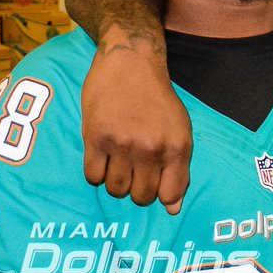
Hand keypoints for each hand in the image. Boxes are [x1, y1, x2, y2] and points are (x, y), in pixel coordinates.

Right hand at [81, 24, 190, 213]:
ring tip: (118, 161)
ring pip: (115, 190)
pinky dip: (96, 173)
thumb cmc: (157, 99)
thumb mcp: (180, 129)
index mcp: (178, 146)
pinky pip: (92, 177)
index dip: (162, 196)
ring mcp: (123, 144)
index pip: (171, 194)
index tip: (155, 186)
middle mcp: (152, 148)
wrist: (131, 63)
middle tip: (134, 172)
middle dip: (137, 190)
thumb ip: (179, 168)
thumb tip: (173, 209)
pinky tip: (103, 156)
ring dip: (116, 182)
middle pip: (141, 197)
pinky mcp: (96, 138)